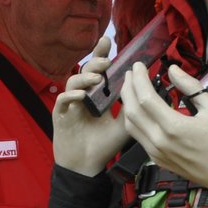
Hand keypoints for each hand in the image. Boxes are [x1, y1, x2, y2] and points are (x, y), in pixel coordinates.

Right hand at [52, 36, 128, 175]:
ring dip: (85, 77)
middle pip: (85, 70)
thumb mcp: (125, 124)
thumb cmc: (104, 146)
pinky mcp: (60, 115)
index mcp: (97, 95)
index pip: (99, 69)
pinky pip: (63, 100)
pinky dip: (72, 96)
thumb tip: (147, 89)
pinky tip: (82, 97)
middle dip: (95, 62)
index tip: (108, 40)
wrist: (87, 167)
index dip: (101, 54)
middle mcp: (82, 96)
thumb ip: (132, 107)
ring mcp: (70, 104)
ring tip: (98, 78)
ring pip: (73, 81)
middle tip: (107, 62)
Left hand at [120, 64, 207, 199]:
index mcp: (173, 126)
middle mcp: (159, 140)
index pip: (145, 98)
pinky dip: (134, 120)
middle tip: (131, 72)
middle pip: (132, 111)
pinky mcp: (156, 159)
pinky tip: (138, 109)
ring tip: (131, 88)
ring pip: (130, 126)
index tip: (139, 65)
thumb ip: (190, 86)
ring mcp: (155, 152)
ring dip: (127, 104)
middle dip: (128, 88)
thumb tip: (172, 70)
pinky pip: (137, 137)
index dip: (139, 79)